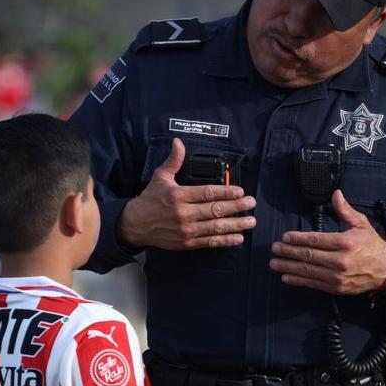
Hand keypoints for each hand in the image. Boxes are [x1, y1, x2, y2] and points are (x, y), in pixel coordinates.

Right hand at [117, 138, 256, 249]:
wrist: (135, 225)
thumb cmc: (150, 199)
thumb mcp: (160, 177)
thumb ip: (174, 160)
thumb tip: (178, 142)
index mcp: (179, 195)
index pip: (207, 193)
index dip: (226, 192)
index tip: (241, 191)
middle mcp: (184, 213)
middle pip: (215, 210)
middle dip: (236, 207)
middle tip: (251, 203)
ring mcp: (186, 230)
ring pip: (215, 227)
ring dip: (235, 224)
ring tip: (250, 221)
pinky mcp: (187, 243)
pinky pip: (209, 242)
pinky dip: (225, 241)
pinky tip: (238, 238)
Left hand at [270, 190, 385, 294]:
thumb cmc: (371, 244)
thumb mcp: (361, 224)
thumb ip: (345, 210)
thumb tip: (336, 194)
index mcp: (345, 242)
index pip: (315, 240)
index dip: (298, 238)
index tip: (285, 236)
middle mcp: (339, 260)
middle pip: (308, 255)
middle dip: (288, 252)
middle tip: (274, 249)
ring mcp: (337, 276)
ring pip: (307, 271)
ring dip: (288, 267)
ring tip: (274, 263)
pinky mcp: (336, 288)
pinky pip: (313, 283)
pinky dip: (298, 281)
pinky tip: (286, 277)